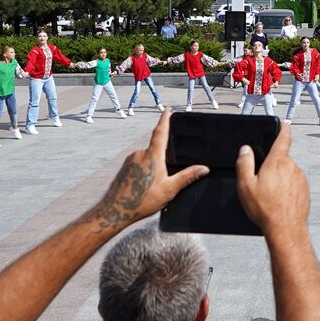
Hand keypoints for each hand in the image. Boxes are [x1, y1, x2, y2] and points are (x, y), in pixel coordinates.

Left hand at [93, 110, 207, 230]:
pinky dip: (145, 172)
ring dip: (153, 168)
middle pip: (156, 149)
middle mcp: (140, 153)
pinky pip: (139, 165)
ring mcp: (130, 160)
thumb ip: (187, 177)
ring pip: (147, 158)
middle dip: (163, 160)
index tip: (168, 110)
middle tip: (165, 178)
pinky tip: (145, 187)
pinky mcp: (125, 167)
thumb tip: (204, 169)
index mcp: (152, 155)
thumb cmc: (142, 201)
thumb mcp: (169, 189)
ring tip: (154, 188)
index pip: (161, 131)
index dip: (166, 119)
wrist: (115, 210)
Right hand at [235, 121, 307, 236]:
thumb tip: (245, 149)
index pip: (284, 138)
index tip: (284, 124)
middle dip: (272, 165)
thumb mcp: (246, 186)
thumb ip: (244, 164)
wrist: (286, 229)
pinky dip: (286, 189)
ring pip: (287, 172)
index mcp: (277, 162)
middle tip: (262, 181)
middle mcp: (292, 166)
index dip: (283, 129)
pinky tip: (278, 201)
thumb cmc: (265, 209)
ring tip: (270, 196)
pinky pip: (293, 183)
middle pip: (281, 159)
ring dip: (279, 179)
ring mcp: (301, 178)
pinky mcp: (305, 189)